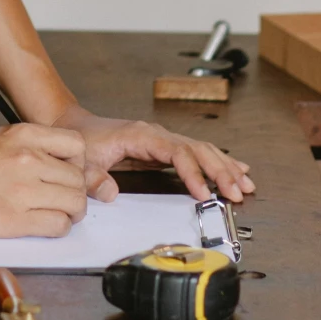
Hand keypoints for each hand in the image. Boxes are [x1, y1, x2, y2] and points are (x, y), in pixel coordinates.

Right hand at [0, 122, 88, 238]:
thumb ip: (29, 146)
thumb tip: (57, 162)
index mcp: (23, 135)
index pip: (77, 146)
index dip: (78, 163)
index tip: (68, 173)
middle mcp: (27, 159)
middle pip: (78, 179)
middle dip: (75, 192)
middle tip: (63, 200)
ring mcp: (22, 190)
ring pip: (75, 204)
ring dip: (70, 213)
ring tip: (56, 214)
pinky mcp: (14, 220)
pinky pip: (58, 226)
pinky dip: (57, 228)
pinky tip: (44, 225)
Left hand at [56, 108, 254, 205]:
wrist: (74, 126)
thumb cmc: (81, 142)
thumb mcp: (82, 162)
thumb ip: (93, 178)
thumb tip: (111, 193)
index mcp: (142, 136)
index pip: (177, 152)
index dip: (193, 173)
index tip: (204, 193)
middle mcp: (157, 135)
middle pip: (197, 149)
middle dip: (221, 170)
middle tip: (239, 192)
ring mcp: (162, 140)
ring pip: (201, 150)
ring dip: (225, 167)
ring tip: (246, 183)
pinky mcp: (163, 149)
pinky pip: (195, 154)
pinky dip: (216, 163)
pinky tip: (234, 170)